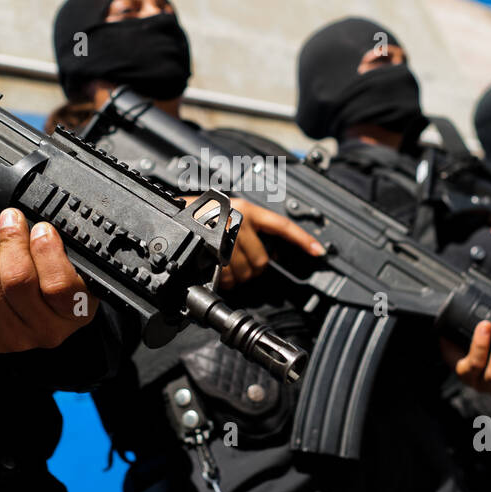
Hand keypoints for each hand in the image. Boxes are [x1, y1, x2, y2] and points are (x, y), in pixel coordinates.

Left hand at [0, 208, 97, 352]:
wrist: (41, 317)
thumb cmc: (58, 283)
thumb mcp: (74, 265)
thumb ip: (58, 246)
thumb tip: (24, 221)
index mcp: (77, 312)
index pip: (58, 285)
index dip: (45, 250)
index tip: (40, 228)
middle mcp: (47, 331)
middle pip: (16, 280)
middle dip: (11, 241)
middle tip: (12, 222)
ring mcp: (15, 339)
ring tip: (0, 250)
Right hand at [186, 197, 324, 288]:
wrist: (171, 214)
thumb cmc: (199, 216)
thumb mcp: (228, 213)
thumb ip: (250, 231)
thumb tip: (269, 254)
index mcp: (248, 210)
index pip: (282, 226)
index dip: (302, 240)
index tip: (318, 251)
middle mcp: (240, 219)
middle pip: (262, 259)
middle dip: (251, 269)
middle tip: (237, 266)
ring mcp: (227, 233)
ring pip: (246, 271)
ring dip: (236, 277)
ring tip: (222, 269)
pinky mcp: (213, 247)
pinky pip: (229, 275)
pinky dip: (225, 281)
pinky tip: (218, 274)